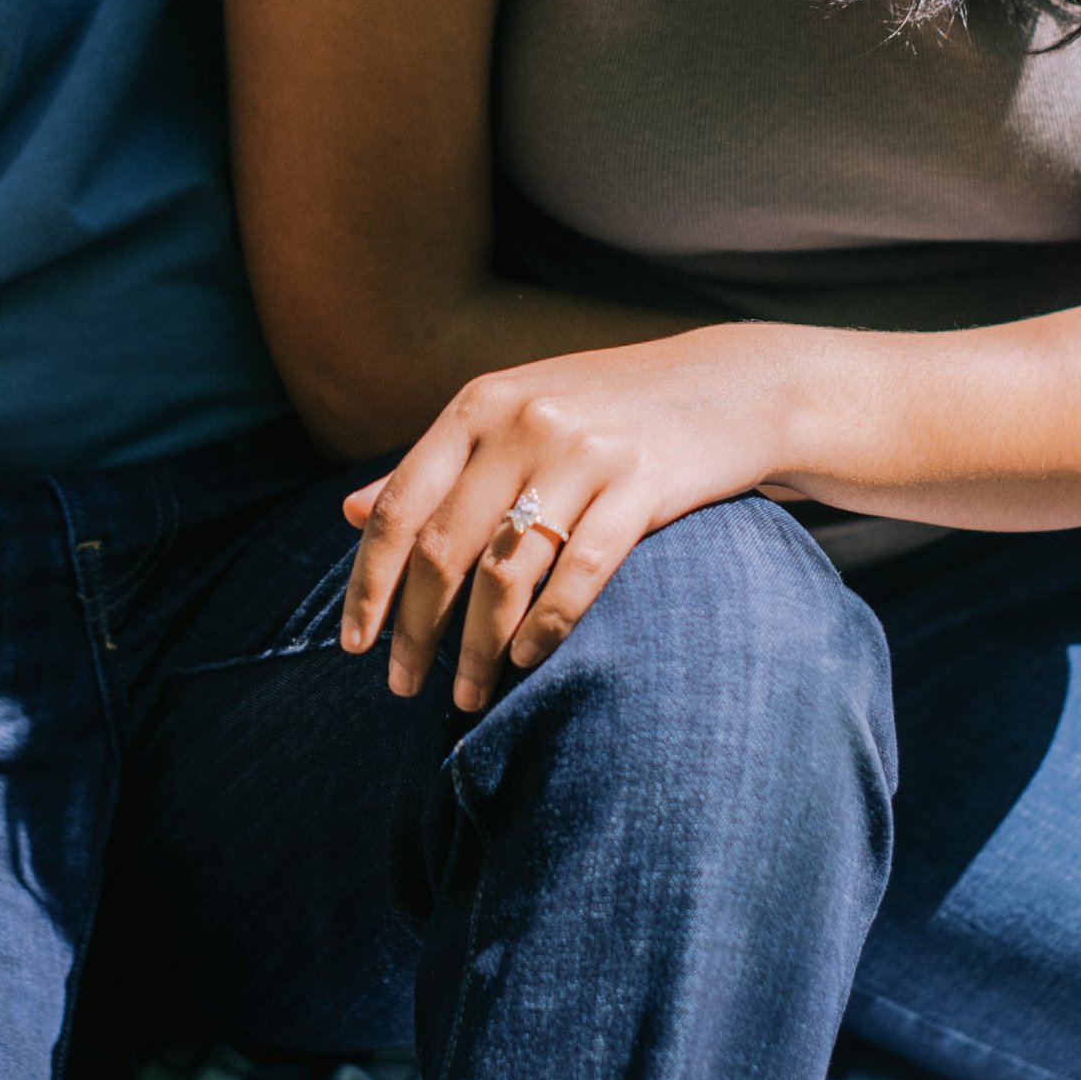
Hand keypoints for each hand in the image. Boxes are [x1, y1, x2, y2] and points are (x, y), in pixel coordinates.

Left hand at [340, 332, 774, 711]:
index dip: (368, 582)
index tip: (353, 645)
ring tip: (468, 695)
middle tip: (404, 687)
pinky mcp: (644, 482)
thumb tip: (348, 512)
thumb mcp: (512, 416)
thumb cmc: (607, 409)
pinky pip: (579, 573)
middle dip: (416, 631)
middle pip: (444, 550)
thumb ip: (435, 465)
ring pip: (505, 572)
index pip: (399, 507)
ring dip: (477, 647)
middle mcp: (522, 424)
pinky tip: (528, 661)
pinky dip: (547, 628)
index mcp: (478, 405)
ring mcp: (584, 451)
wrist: (732, 384)